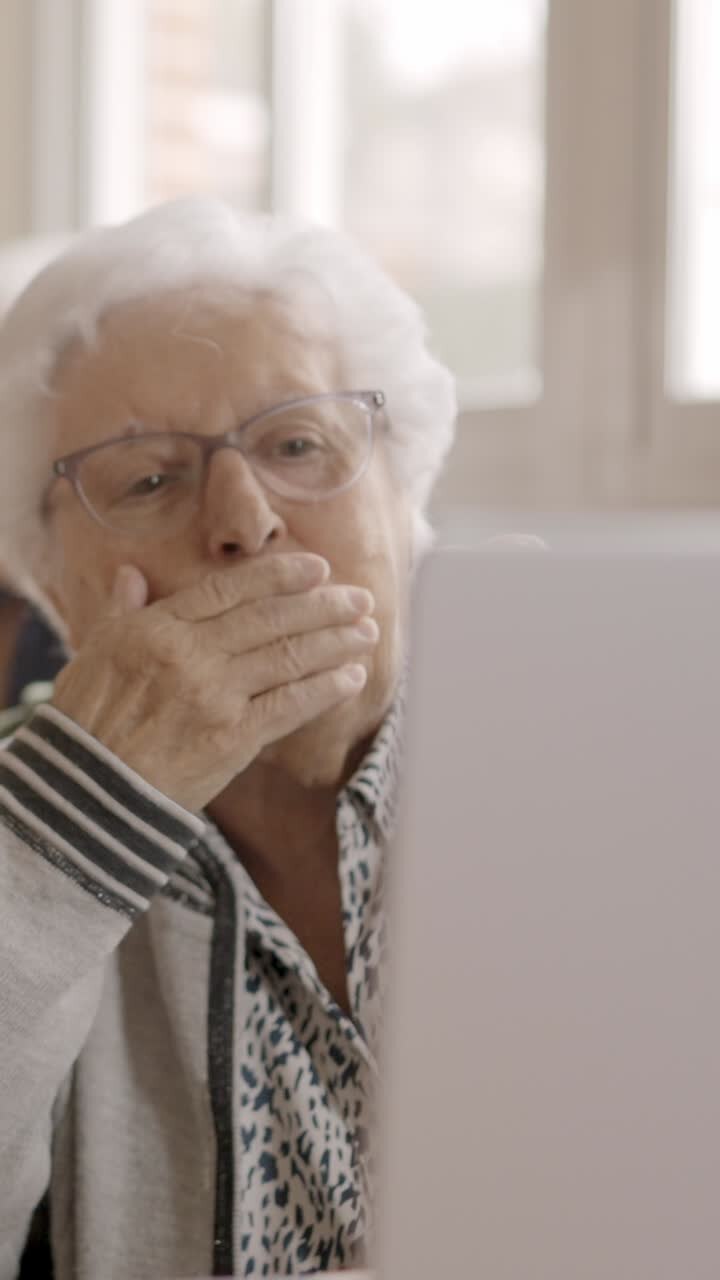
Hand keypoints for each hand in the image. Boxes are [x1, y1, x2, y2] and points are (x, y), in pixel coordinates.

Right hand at [51, 555, 377, 810]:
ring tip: (367, 633)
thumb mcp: (93, 654)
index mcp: (158, 628)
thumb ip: (123, 611)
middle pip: (271, 619)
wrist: (85, 793)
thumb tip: (131, 574)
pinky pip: (290, 705)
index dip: (280, 575)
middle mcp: (190, 654)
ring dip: (335, 642)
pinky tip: (352, 677)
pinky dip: (326, 689)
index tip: (318, 567)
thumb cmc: (85, 722)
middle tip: (361, 598)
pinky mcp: (232, 738)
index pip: (231, 589)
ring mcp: (215, 696)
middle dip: (323, 605)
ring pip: (288, 657)